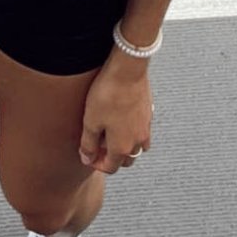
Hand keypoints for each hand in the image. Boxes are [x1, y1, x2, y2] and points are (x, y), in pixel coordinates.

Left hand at [78, 55, 153, 174]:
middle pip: (125, 160)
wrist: (128, 69)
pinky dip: (132, 133)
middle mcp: (138, 141)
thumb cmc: (108, 94)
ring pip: (137, 147)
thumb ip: (88, 144)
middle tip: (97, 145)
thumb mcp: (91, 121)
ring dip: (124, 146)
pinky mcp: (149, 113)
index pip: (110, 167)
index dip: (96, 164)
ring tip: (110, 132)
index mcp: (122, 147)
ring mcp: (146, 127)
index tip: (87, 154)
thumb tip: (87, 158)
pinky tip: (121, 119)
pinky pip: (142, 131)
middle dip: (111, 157)